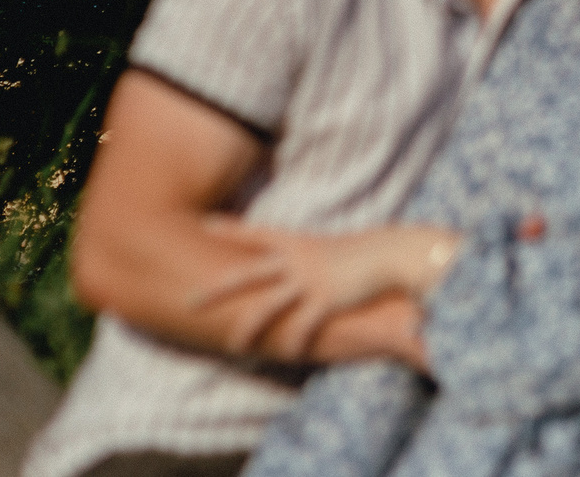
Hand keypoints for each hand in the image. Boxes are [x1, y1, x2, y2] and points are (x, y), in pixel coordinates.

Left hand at [192, 221, 461, 360]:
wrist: (391, 253)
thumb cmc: (364, 252)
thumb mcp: (329, 249)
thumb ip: (310, 257)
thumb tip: (298, 266)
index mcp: (297, 244)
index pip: (256, 234)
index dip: (230, 229)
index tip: (204, 224)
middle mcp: (297, 261)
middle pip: (247, 275)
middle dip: (216, 290)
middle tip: (188, 302)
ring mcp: (310, 280)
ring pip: (268, 307)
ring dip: (248, 329)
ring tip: (232, 346)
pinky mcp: (326, 300)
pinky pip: (304, 325)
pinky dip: (295, 341)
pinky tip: (289, 354)